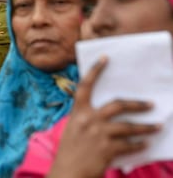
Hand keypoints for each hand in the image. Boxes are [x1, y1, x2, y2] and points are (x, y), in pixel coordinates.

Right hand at [47, 56, 160, 177]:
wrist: (67, 173)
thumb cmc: (69, 151)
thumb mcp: (73, 129)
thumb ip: (87, 118)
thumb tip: (108, 113)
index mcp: (78, 112)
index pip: (85, 86)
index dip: (95, 71)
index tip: (105, 58)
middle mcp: (89, 120)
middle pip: (117, 105)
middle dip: (136, 104)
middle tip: (150, 104)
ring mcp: (99, 134)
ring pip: (128, 126)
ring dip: (146, 127)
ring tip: (157, 126)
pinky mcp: (108, 149)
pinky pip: (129, 144)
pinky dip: (138, 144)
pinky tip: (145, 144)